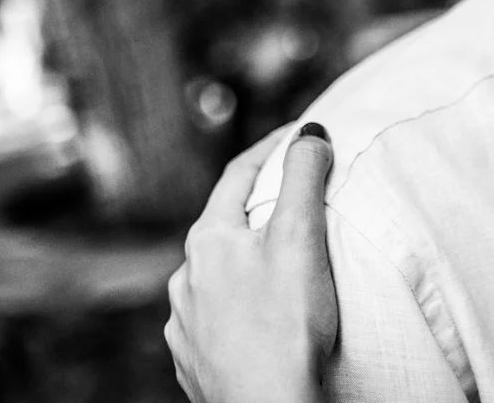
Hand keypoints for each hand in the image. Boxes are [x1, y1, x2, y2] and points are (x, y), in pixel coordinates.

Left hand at [165, 123, 338, 402]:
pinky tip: (261, 314)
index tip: (303, 133)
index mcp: (208, 241)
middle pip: (226, 224)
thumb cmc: (286, 324)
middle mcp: (186, 279)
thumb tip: (307, 132)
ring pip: (218, 275)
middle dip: (261, 206)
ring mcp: (185, 324)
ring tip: (283, 262)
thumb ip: (303, 177)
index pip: (239, 173)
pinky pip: (217, 317)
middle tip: (298, 196)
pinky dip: (240, 303)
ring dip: (247, 259)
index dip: (274, 146)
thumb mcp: (301, 237)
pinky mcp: (195, 360)